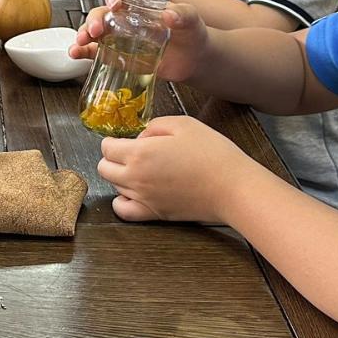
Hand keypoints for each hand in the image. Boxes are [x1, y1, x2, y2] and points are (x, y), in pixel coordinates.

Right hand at [72, 0, 209, 84]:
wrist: (194, 59)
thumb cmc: (192, 34)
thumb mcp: (191, 20)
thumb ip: (183, 15)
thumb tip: (169, 14)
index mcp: (140, 4)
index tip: (114, 4)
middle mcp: (126, 18)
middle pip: (102, 13)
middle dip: (94, 19)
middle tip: (96, 30)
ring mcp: (119, 37)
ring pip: (95, 31)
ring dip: (84, 34)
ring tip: (80, 42)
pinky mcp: (116, 55)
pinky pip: (96, 51)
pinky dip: (83, 52)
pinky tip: (76, 53)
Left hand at [98, 116, 257, 223]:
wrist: (232, 187)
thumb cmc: (212, 153)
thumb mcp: (182, 124)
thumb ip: (154, 126)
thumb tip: (140, 137)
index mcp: (139, 153)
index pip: (106, 148)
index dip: (113, 141)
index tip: (124, 139)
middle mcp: (135, 178)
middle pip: (104, 168)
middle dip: (112, 158)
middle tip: (131, 152)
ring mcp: (143, 198)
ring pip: (114, 187)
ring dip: (121, 176)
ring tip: (141, 169)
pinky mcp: (155, 214)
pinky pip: (124, 211)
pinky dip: (122, 202)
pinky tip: (134, 193)